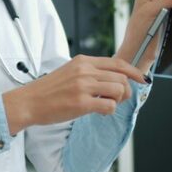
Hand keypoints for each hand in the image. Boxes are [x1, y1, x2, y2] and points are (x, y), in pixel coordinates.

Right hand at [2, 55, 146, 134]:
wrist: (29, 101)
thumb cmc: (48, 90)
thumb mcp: (69, 72)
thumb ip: (89, 72)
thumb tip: (112, 79)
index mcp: (83, 61)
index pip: (117, 62)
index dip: (133, 72)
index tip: (142, 79)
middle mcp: (84, 70)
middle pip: (121, 77)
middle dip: (125, 91)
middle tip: (116, 99)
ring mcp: (83, 86)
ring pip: (118, 90)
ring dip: (117, 101)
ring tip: (104, 104)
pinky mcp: (81, 102)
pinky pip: (109, 105)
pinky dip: (108, 110)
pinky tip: (98, 111)